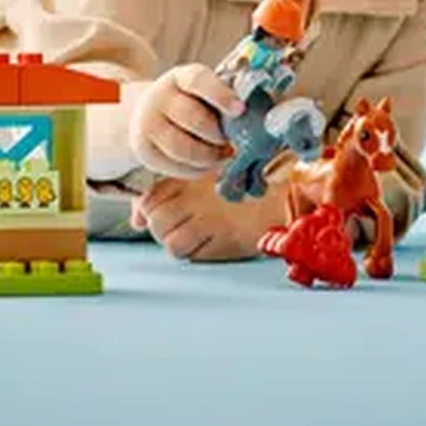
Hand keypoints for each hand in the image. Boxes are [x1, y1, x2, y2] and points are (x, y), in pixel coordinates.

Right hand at [130, 63, 242, 176]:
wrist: (146, 114)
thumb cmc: (188, 102)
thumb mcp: (201, 91)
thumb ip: (222, 99)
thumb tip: (251, 118)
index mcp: (179, 77)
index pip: (198, 81)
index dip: (221, 95)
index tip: (241, 110)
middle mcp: (159, 98)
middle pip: (193, 118)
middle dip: (218, 134)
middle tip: (231, 140)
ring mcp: (148, 125)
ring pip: (184, 148)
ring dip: (211, 157)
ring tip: (223, 155)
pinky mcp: (145, 151)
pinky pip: (177, 167)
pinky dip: (199, 170)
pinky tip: (209, 163)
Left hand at [131, 172, 288, 261]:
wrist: (290, 193)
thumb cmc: (253, 179)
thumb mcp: (212, 171)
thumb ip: (173, 187)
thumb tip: (135, 216)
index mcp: (194, 176)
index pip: (150, 199)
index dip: (147, 210)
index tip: (156, 212)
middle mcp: (197, 200)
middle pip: (156, 222)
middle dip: (160, 228)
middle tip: (177, 225)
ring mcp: (211, 222)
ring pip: (171, 243)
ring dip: (177, 242)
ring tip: (192, 236)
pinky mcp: (225, 242)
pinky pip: (195, 255)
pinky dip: (196, 253)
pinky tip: (208, 243)